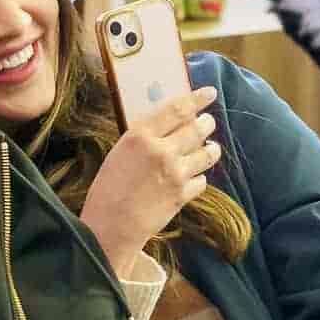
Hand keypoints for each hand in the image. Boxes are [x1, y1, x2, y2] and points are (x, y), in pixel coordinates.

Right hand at [83, 84, 221, 274]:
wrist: (110, 227)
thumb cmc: (107, 189)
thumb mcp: (120, 152)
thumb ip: (144, 138)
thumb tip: (169, 125)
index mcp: (140, 135)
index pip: (177, 108)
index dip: (197, 98)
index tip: (210, 92)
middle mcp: (162, 150)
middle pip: (198, 128)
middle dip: (207, 123)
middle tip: (207, 122)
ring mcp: (176, 173)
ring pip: (207, 153)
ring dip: (211, 148)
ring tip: (210, 148)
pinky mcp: (183, 195)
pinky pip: (202, 180)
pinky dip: (199, 177)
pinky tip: (193, 177)